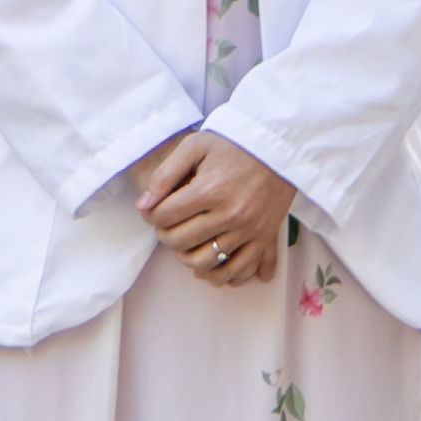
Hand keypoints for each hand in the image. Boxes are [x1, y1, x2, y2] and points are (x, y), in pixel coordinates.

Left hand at [133, 127, 296, 285]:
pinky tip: (210, 268)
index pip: (164, 217)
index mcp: (210, 190)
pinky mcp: (264, 237)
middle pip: (180, 242)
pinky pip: (239, 269)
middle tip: (167, 224)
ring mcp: (249, 229)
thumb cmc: (232, 144)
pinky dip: (221, 275)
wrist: (277, 147)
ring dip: (187, 257)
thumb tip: (143, 206)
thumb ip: (165, 174)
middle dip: (165, 235)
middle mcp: (230, 214)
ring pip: (205, 263)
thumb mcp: (194, 146)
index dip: (151, 215)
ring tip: (185, 244)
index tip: (153, 209)